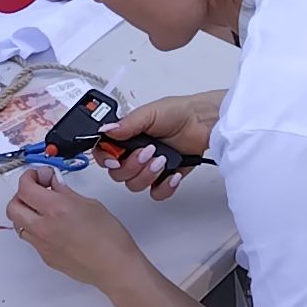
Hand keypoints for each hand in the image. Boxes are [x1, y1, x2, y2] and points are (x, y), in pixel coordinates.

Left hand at [6, 167, 145, 289]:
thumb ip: (65, 192)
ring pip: (18, 224)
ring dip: (26, 213)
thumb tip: (53, 183)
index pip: (25, 188)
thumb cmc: (110, 237)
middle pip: (13, 206)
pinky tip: (54, 228)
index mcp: (55, 209)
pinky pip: (31, 239)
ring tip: (44, 210)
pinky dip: (36, 228)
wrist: (115, 268)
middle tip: (38, 191)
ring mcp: (42, 245)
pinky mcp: (45, 257)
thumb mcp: (90, 204)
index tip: (40, 176)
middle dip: (22, 195)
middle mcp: (43, 227)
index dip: (29, 177)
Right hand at [100, 91, 224, 200]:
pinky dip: (164, 186)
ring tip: (163, 160)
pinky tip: (173, 173)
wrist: (203, 122)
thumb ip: (126, 124)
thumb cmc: (178, 113)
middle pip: (117, 174)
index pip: (104, 153)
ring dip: (147, 175)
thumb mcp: (149, 113)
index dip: (105, 159)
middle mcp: (134, 154)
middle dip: (132, 166)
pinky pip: (156, 193)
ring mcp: (149, 168)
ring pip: (134, 185)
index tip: (115, 159)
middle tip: (149, 152)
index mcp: (126, 137)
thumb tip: (105, 130)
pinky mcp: (164, 179)